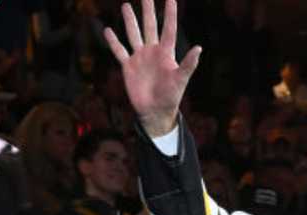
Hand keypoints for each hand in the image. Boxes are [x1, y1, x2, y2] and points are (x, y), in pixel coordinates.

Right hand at [104, 0, 201, 136]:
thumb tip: (199, 48)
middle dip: (148, 10)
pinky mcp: (128, 67)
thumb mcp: (181, 79)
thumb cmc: (171, 96)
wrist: (155, 111)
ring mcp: (139, 58)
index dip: (170, 14)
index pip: (168, 29)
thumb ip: (188, 64)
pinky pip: (119, 51)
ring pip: (134, 34)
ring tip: (126, 5)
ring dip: (130, 20)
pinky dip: (113, 42)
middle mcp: (152, 51)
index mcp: (166, 53)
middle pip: (150, 26)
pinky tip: (108, 30)